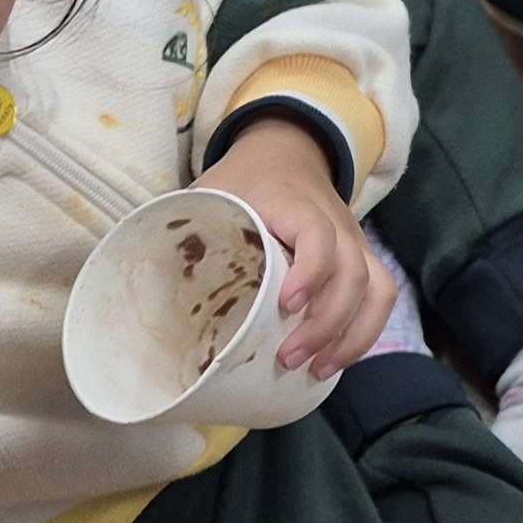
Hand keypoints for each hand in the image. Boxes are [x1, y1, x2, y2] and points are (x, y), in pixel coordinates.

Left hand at [195, 121, 396, 373]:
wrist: (286, 152)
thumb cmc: (244, 181)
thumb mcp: (211, 193)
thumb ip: (188, 231)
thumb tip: (141, 287)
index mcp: (295, 203)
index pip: (319, 235)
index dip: (310, 272)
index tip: (286, 305)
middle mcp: (335, 222)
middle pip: (353, 273)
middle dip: (326, 323)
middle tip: (289, 358)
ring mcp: (353, 242)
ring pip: (377, 289)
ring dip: (353, 335)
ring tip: (318, 370)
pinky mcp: (360, 259)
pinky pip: (381, 296)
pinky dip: (364, 332)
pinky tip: (335, 359)